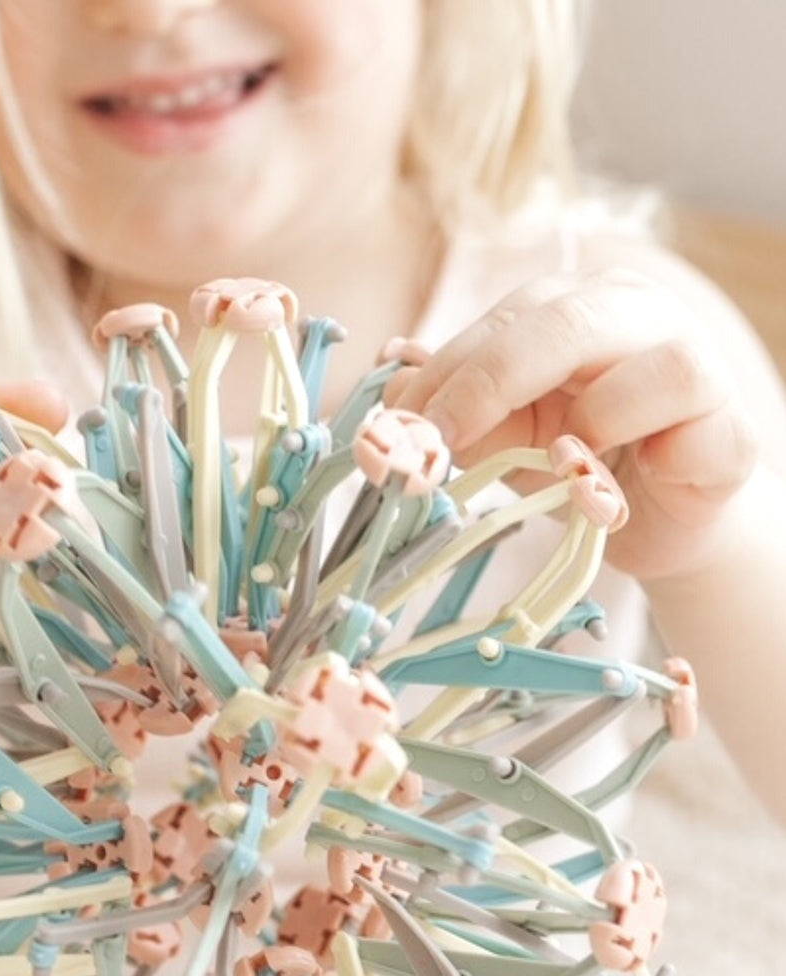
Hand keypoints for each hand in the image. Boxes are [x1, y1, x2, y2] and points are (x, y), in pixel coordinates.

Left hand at [385, 267, 761, 579]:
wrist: (659, 523)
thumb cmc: (581, 468)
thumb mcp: (504, 441)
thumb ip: (456, 413)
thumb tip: (390, 396)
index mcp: (574, 307)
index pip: (502, 322)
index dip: (444, 376)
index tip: (396, 431)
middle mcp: (637, 316)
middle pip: (565, 321)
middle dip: (490, 383)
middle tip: (439, 443)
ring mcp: (694, 364)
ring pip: (651, 361)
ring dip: (591, 421)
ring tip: (565, 464)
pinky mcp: (730, 426)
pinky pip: (695, 423)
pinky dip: (653, 451)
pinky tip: (622, 483)